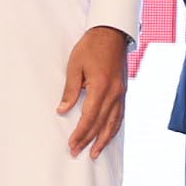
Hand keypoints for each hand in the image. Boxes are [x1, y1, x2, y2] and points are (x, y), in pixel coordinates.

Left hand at [57, 26, 129, 157]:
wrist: (112, 33)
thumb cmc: (91, 47)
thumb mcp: (75, 66)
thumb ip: (70, 90)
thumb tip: (62, 110)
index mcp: (100, 87)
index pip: (90, 117)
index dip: (81, 133)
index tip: (72, 144)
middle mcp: (114, 93)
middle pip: (101, 123)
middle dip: (88, 140)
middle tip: (77, 153)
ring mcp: (121, 93)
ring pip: (114, 123)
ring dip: (104, 140)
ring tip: (95, 153)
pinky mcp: (123, 92)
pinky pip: (120, 115)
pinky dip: (113, 128)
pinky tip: (108, 135)